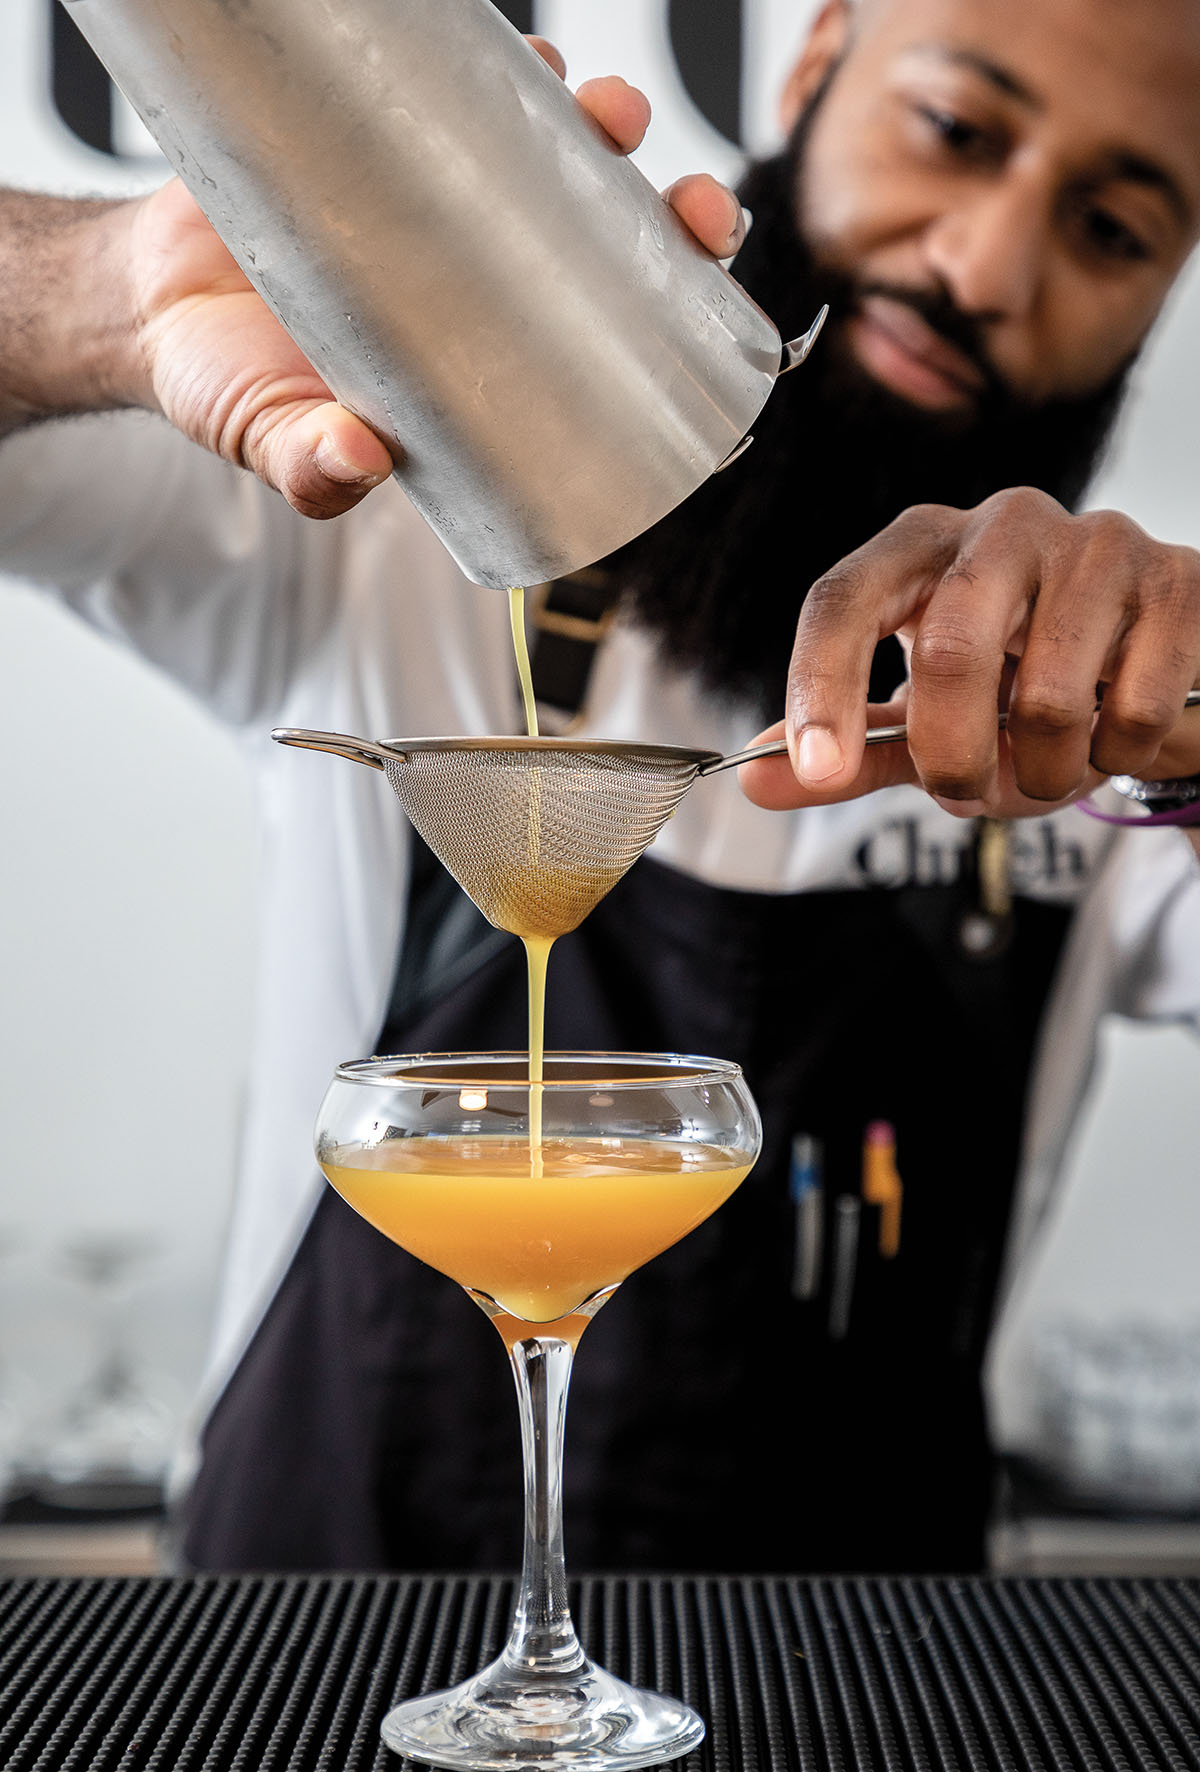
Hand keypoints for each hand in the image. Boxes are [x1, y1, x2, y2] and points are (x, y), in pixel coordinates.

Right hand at [120, 40, 745, 520]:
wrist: (145, 297)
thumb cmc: (226, 383)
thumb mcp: (268, 439)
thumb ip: (306, 467)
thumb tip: (356, 465)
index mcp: (487, 366)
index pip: (604, 351)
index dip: (674, 331)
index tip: (713, 317)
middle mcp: (484, 283)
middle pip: (610, 248)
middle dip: (667, 223)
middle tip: (690, 209)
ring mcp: (444, 204)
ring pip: (557, 159)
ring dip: (603, 127)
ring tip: (609, 109)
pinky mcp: (391, 135)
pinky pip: (470, 93)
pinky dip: (508, 69)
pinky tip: (535, 57)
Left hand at [739, 488, 1199, 818]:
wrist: (1162, 671)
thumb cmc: (1031, 687)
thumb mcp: (931, 720)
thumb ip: (851, 746)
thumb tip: (758, 778)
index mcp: (923, 546)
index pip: (845, 597)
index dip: (820, 686)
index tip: (815, 771)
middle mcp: (1002, 525)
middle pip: (949, 647)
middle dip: (950, 752)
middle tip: (962, 789)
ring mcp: (1097, 545)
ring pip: (1047, 694)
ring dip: (1044, 770)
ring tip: (1052, 763)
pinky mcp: (1176, 582)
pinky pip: (1132, 706)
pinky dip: (1117, 756)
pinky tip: (1114, 737)